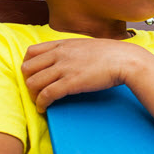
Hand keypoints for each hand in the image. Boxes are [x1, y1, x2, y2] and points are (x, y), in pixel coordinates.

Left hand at [21, 39, 153, 111]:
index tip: (33, 74)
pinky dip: (41, 103)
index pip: (31, 52)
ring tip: (39, 101)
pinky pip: (46, 94)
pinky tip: (44, 108)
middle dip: (28, 81)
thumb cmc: (113, 54)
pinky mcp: (70, 83)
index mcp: (63, 44)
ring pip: (33, 82)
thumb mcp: (87, 45)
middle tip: (35, 90)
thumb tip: (69, 57)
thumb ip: (73, 50)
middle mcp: (59, 54)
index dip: (28, 64)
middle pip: (27, 68)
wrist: (126, 60)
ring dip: (33, 94)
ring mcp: (64, 68)